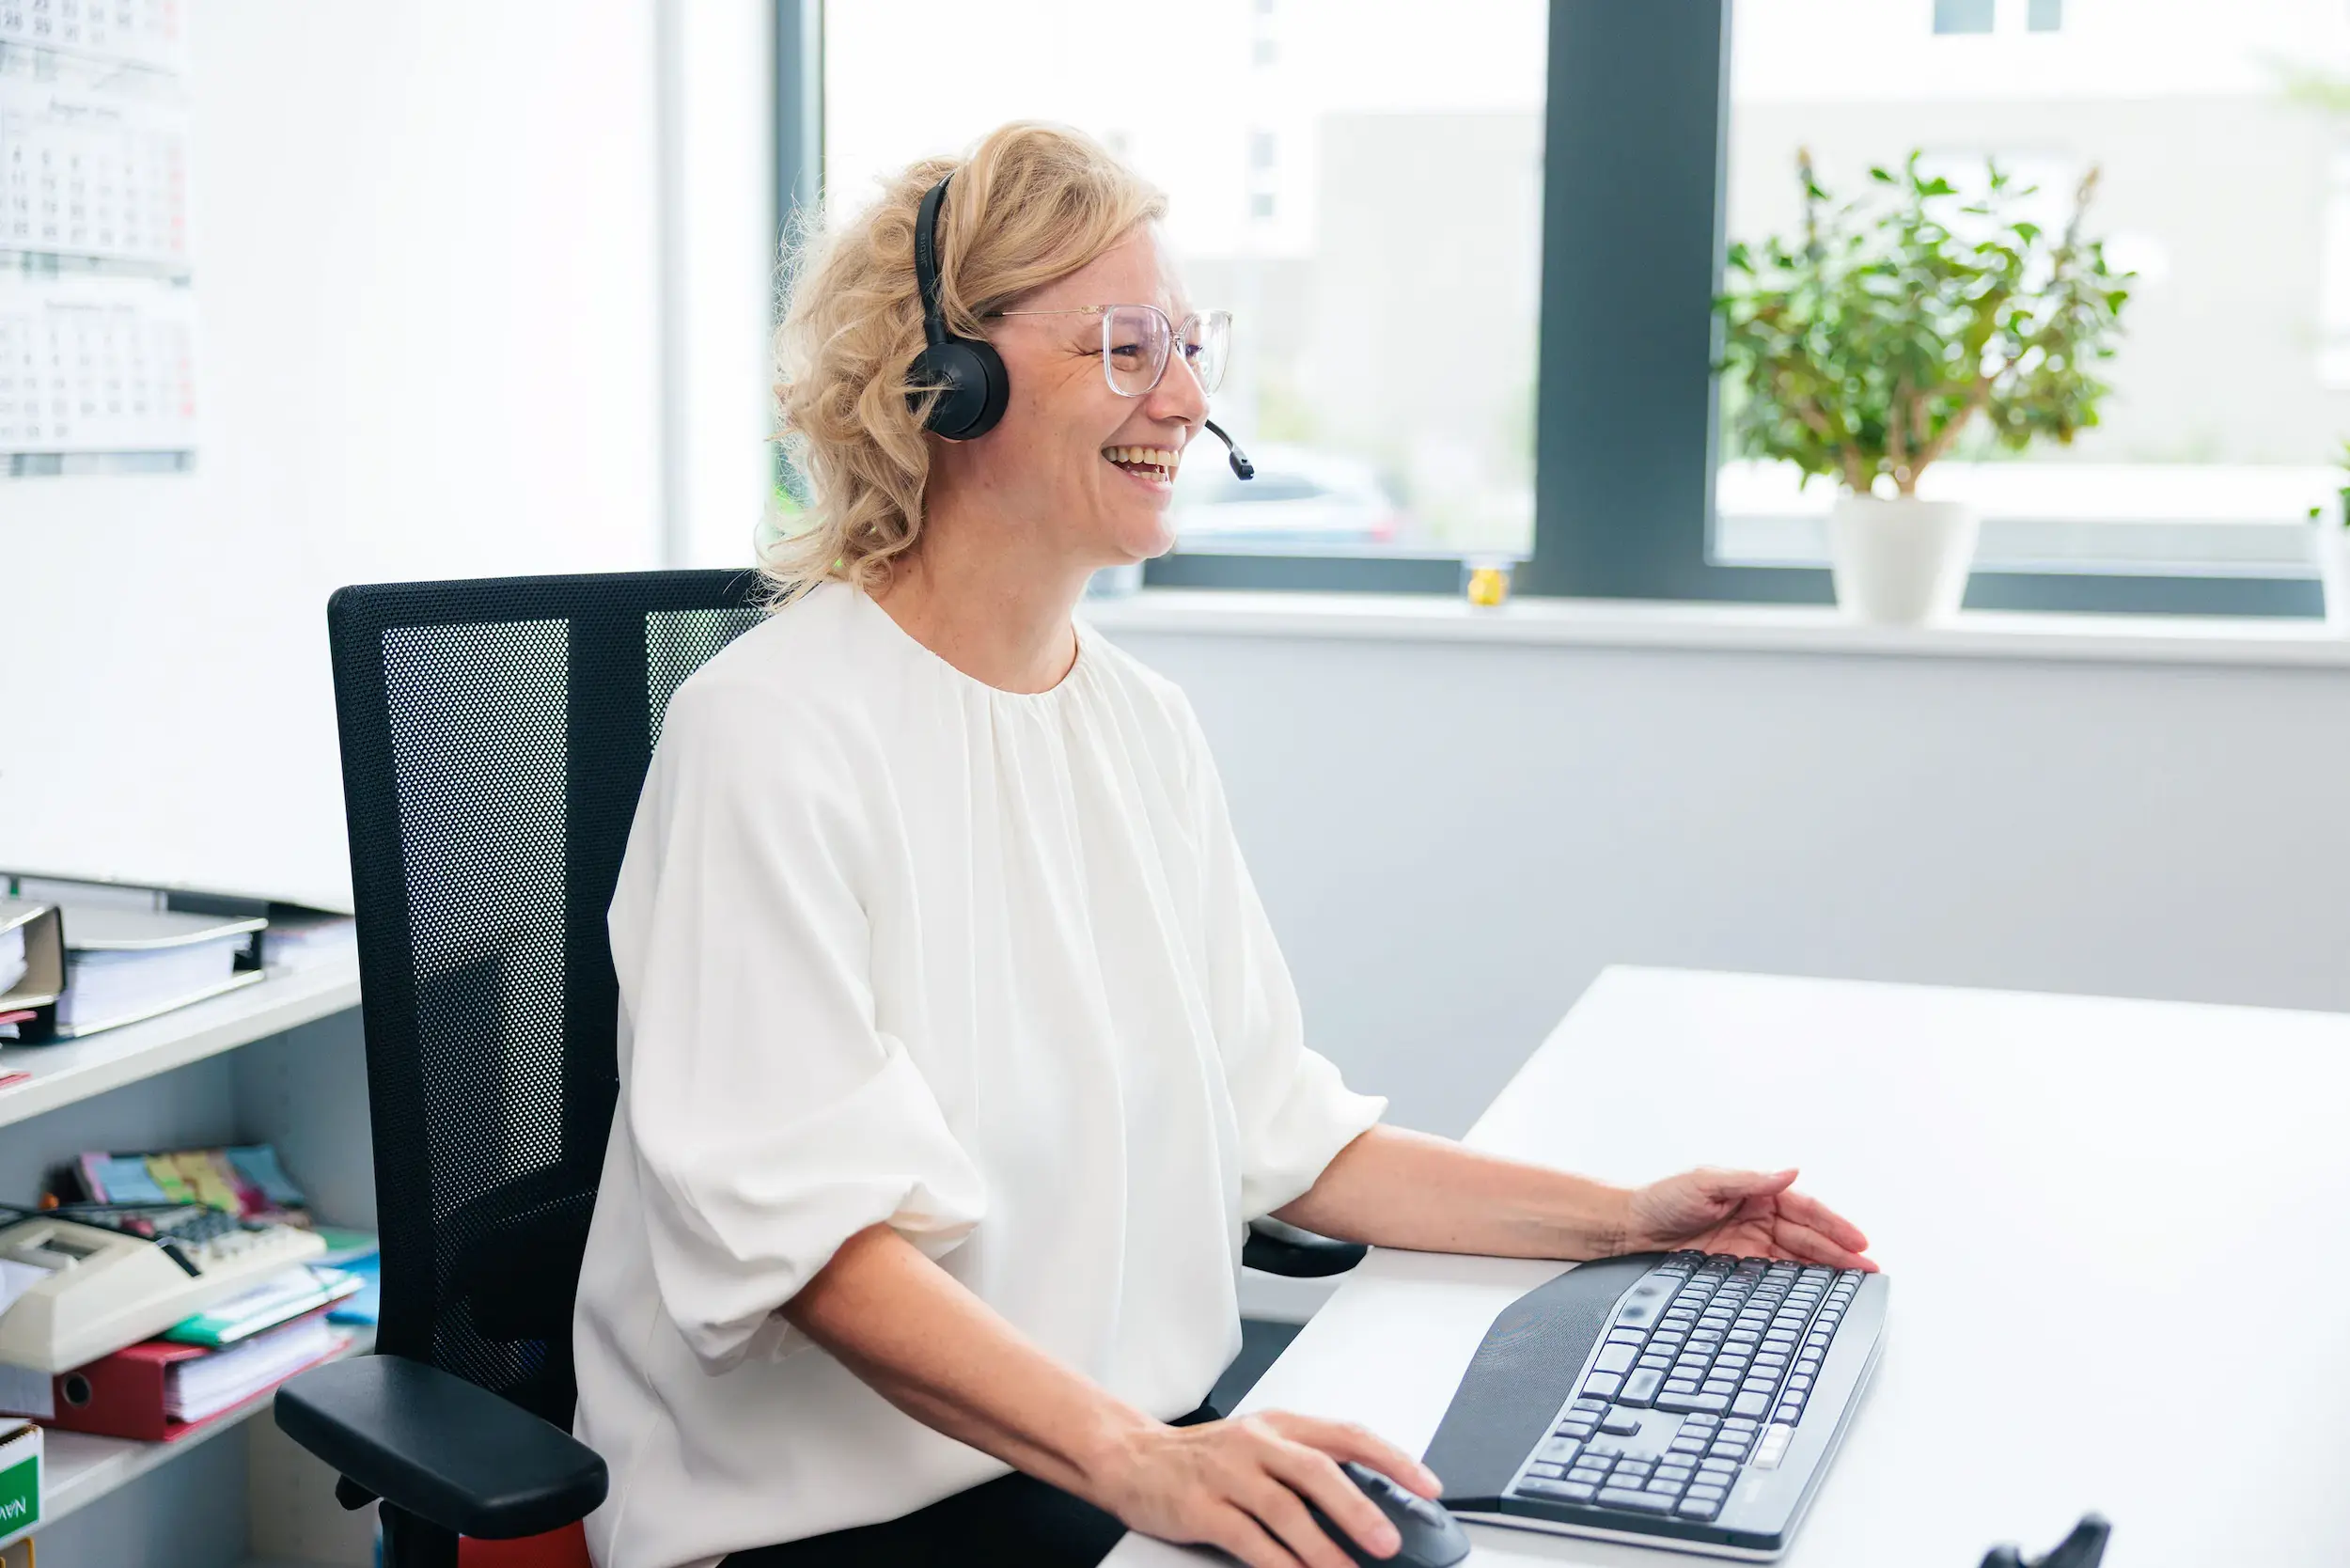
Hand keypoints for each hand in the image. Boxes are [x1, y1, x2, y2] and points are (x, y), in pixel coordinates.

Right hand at [1092, 1409, 1440, 1567]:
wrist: (1132, 1457)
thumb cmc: (1205, 1458)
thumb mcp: (1261, 1447)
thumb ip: (1308, 1467)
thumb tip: (1370, 1508)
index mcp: (1281, 1424)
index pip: (1348, 1434)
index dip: (1392, 1459)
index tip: (1428, 1486)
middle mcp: (1257, 1442)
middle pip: (1318, 1471)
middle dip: (1359, 1509)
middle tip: (1388, 1542)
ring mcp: (1227, 1473)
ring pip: (1286, 1510)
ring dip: (1323, 1548)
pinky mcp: (1201, 1506)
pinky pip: (1248, 1539)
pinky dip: (1279, 1563)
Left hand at [1621, 1167, 1875, 1270]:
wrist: (1631, 1229)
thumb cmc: (1663, 1198)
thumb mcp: (1705, 1182)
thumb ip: (1750, 1181)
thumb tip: (1790, 1172)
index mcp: (1756, 1192)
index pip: (1804, 1208)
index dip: (1833, 1224)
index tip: (1859, 1240)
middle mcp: (1758, 1217)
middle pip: (1807, 1236)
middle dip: (1839, 1251)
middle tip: (1869, 1269)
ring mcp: (1750, 1243)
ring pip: (1797, 1257)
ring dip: (1826, 1269)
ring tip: (1855, 1283)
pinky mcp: (1738, 1267)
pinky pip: (1775, 1276)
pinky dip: (1798, 1284)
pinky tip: (1818, 1295)